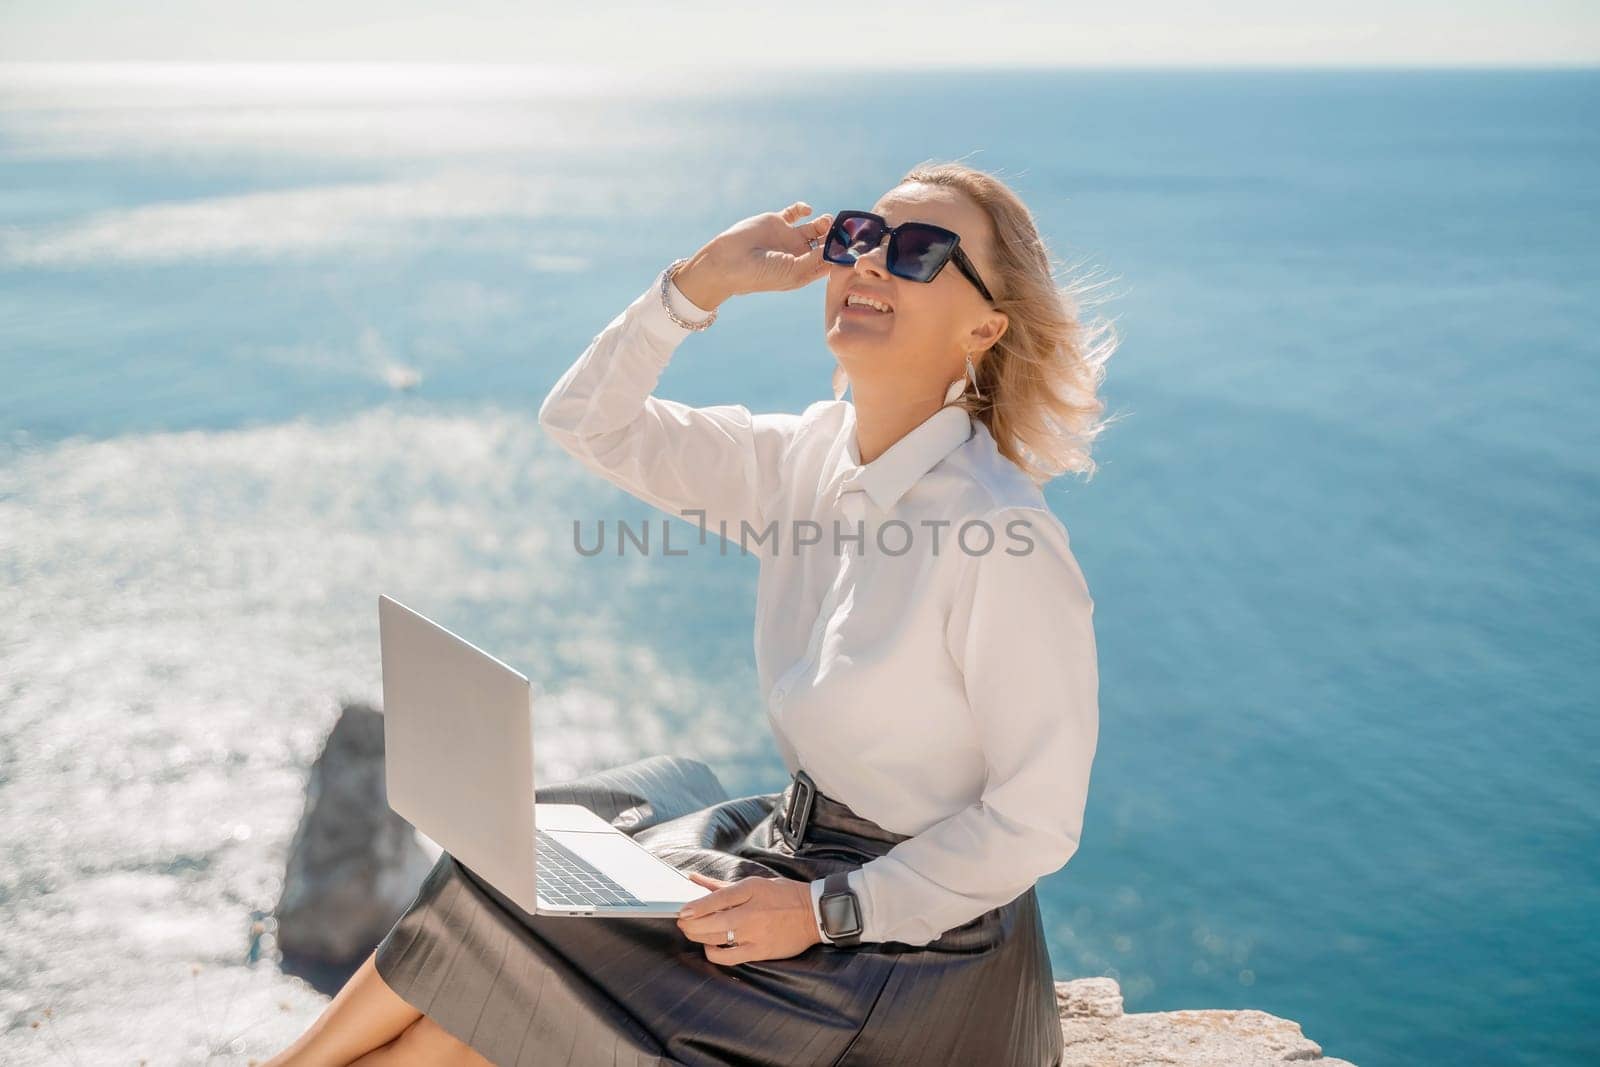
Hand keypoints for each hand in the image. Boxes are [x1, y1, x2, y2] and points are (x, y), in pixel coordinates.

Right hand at [673, 202, 833, 310]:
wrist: (729, 261)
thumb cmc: (761, 274)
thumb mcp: (793, 271)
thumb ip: (817, 260)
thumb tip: (840, 251)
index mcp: (804, 271)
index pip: (830, 261)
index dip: (844, 254)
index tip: (857, 246)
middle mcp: (799, 254)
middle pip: (827, 242)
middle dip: (838, 236)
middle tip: (848, 229)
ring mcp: (788, 237)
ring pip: (815, 227)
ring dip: (825, 222)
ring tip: (826, 221)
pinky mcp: (777, 222)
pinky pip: (796, 212)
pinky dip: (804, 208)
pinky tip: (807, 211)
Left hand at [674, 869, 822, 964]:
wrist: (814, 914)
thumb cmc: (784, 895)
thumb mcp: (755, 883)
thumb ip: (722, 885)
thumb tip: (694, 879)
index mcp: (751, 890)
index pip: (716, 899)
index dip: (695, 907)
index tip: (682, 911)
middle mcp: (752, 912)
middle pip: (712, 922)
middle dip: (691, 924)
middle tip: (683, 922)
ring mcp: (755, 934)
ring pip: (717, 939)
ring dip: (698, 937)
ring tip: (692, 932)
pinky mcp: (759, 952)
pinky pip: (728, 957)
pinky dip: (714, 953)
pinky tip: (710, 947)